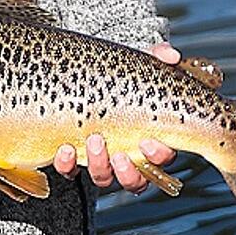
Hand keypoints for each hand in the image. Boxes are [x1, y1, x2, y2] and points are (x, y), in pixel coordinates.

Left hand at [52, 42, 179, 193]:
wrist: (80, 77)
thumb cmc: (118, 78)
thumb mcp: (136, 65)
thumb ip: (155, 57)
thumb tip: (170, 54)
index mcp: (148, 139)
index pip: (162, 157)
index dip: (158, 154)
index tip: (147, 141)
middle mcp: (126, 156)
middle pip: (136, 180)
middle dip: (129, 172)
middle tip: (121, 154)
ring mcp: (99, 159)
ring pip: (104, 178)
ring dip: (100, 165)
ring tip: (93, 141)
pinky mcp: (73, 157)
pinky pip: (70, 170)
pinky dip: (67, 164)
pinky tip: (64, 149)